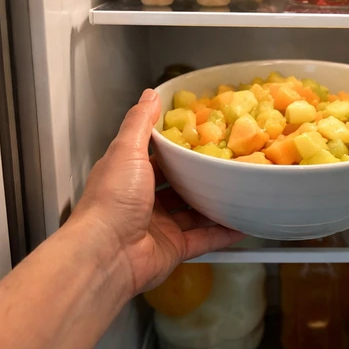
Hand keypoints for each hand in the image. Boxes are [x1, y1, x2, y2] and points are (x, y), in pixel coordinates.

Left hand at [70, 89, 243, 299]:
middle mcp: (141, 200)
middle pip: (177, 185)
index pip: (155, 156)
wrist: (107, 253)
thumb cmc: (110, 201)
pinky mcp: (173, 248)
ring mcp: (158, 226)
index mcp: (127, 174)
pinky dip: (223, 232)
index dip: (177, 147)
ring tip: (240, 189)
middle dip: (200, 176)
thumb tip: (149, 96)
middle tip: (227, 163)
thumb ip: (140, 122)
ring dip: (215, 203)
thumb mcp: (126, 150)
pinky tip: (242, 223)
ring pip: (193, 212)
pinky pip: (204, 239)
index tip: (202, 136)